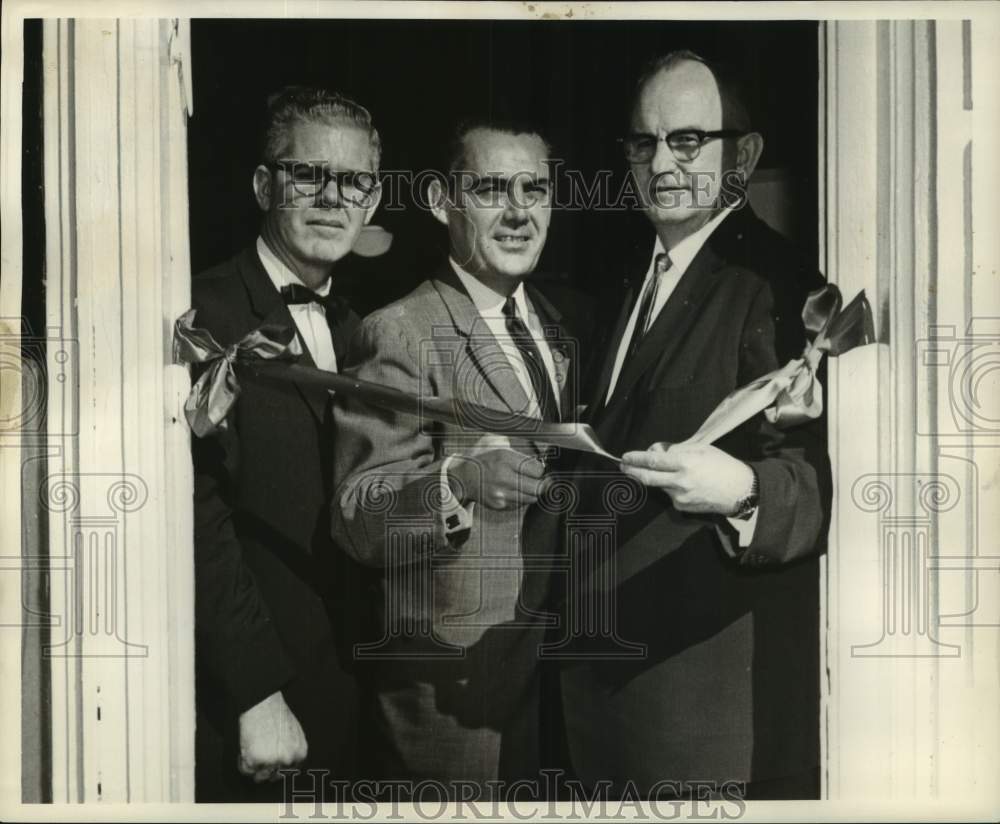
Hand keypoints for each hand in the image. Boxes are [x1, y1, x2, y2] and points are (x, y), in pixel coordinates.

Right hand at [237, 690, 307, 782]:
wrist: (263, 703)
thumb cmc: (277, 713)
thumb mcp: (294, 732)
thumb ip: (293, 749)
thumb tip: (288, 761)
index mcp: (299, 753)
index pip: (290, 771)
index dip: (279, 767)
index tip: (272, 764)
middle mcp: (287, 761)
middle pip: (275, 777)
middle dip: (267, 769)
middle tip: (261, 757)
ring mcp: (271, 762)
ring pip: (260, 777)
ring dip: (254, 768)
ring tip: (252, 752)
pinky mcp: (254, 761)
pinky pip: (245, 770)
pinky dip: (242, 762)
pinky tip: (245, 750)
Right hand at [446, 435, 547, 509]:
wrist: (461, 476)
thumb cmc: (480, 457)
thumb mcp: (494, 440)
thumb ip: (512, 435)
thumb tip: (529, 423)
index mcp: (504, 458)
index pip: (538, 469)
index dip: (540, 469)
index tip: (537, 468)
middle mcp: (503, 476)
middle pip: (538, 487)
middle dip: (541, 483)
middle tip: (538, 479)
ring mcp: (501, 492)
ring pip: (531, 498)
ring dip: (532, 491)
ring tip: (526, 484)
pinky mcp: (498, 504)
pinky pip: (520, 505)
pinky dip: (521, 499)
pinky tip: (515, 490)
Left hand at [620, 441, 754, 515]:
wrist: (739, 490)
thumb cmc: (722, 465)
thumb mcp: (700, 449)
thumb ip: (676, 450)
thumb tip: (655, 452)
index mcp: (685, 463)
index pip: (652, 461)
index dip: (636, 459)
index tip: (625, 456)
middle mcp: (680, 482)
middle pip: (647, 478)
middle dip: (632, 471)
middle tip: (623, 466)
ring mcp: (680, 496)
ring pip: (659, 485)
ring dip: (655, 478)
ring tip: (669, 472)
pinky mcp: (682, 507)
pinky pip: (669, 494)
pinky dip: (669, 487)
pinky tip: (683, 484)